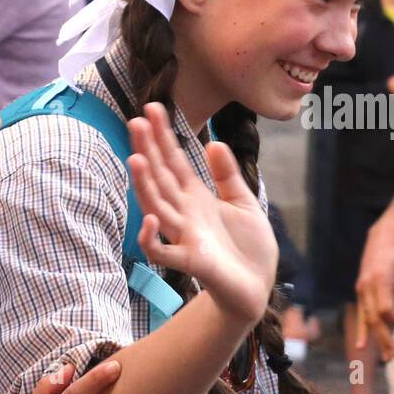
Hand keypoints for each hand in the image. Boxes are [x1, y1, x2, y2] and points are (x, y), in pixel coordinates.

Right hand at [126, 103, 276, 325]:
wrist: (258, 285)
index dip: (163, 136)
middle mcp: (184, 214)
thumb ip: (227, 175)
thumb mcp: (243, 202)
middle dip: (148, 151)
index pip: (174, 162)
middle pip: (161, 178)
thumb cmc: (249, 247)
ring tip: (135, 158)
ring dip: (144, 186)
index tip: (152, 108)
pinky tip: (148, 219)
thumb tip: (213, 142)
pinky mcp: (190, 262)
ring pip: (156, 208)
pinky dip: (151, 239)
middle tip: (136, 121)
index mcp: (196, 197)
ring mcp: (184, 237)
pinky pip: (163, 253)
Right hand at [355, 218, 393, 360]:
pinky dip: (364, 331)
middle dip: (385, 339)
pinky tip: (363, 346)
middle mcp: (366, 286)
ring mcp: (361, 290)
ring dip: (377, 339)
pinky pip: (362, 315)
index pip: (385, 309)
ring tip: (387, 357)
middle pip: (374, 318)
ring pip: (367, 319)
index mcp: (379, 279)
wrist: (384, 236)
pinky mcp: (362, 293)